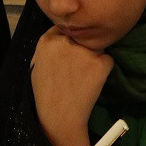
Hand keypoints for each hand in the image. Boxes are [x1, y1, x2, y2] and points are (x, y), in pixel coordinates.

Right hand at [30, 26, 113, 145]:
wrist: (59, 116)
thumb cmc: (46, 93)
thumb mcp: (38, 64)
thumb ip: (50, 48)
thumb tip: (63, 35)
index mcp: (47, 40)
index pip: (64, 28)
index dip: (69, 40)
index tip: (70, 53)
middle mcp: (65, 41)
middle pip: (82, 37)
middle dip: (82, 48)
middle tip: (78, 69)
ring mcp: (84, 52)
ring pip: (96, 47)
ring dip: (93, 59)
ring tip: (83, 78)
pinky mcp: (100, 63)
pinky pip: (107, 60)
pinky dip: (103, 70)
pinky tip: (92, 83)